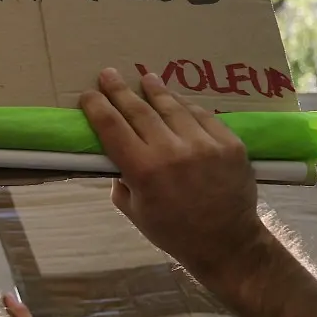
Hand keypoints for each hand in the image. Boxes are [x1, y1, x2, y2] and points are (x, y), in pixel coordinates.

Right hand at [80, 68, 266, 278]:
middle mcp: (172, 151)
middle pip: (139, 111)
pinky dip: (186, 106)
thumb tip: (118, 155)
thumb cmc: (172, 231)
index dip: (97, 107)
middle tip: (108, 73)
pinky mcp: (229, 144)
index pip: (112, 127)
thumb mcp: (133, 211)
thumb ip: (121, 180)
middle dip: (119, 90)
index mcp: (143, 171)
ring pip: (173, 108)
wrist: (227, 242)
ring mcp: (204, 145)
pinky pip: (203, 116)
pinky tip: (176, 101)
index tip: (87, 94)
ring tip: (145, 78)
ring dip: (155, 90)